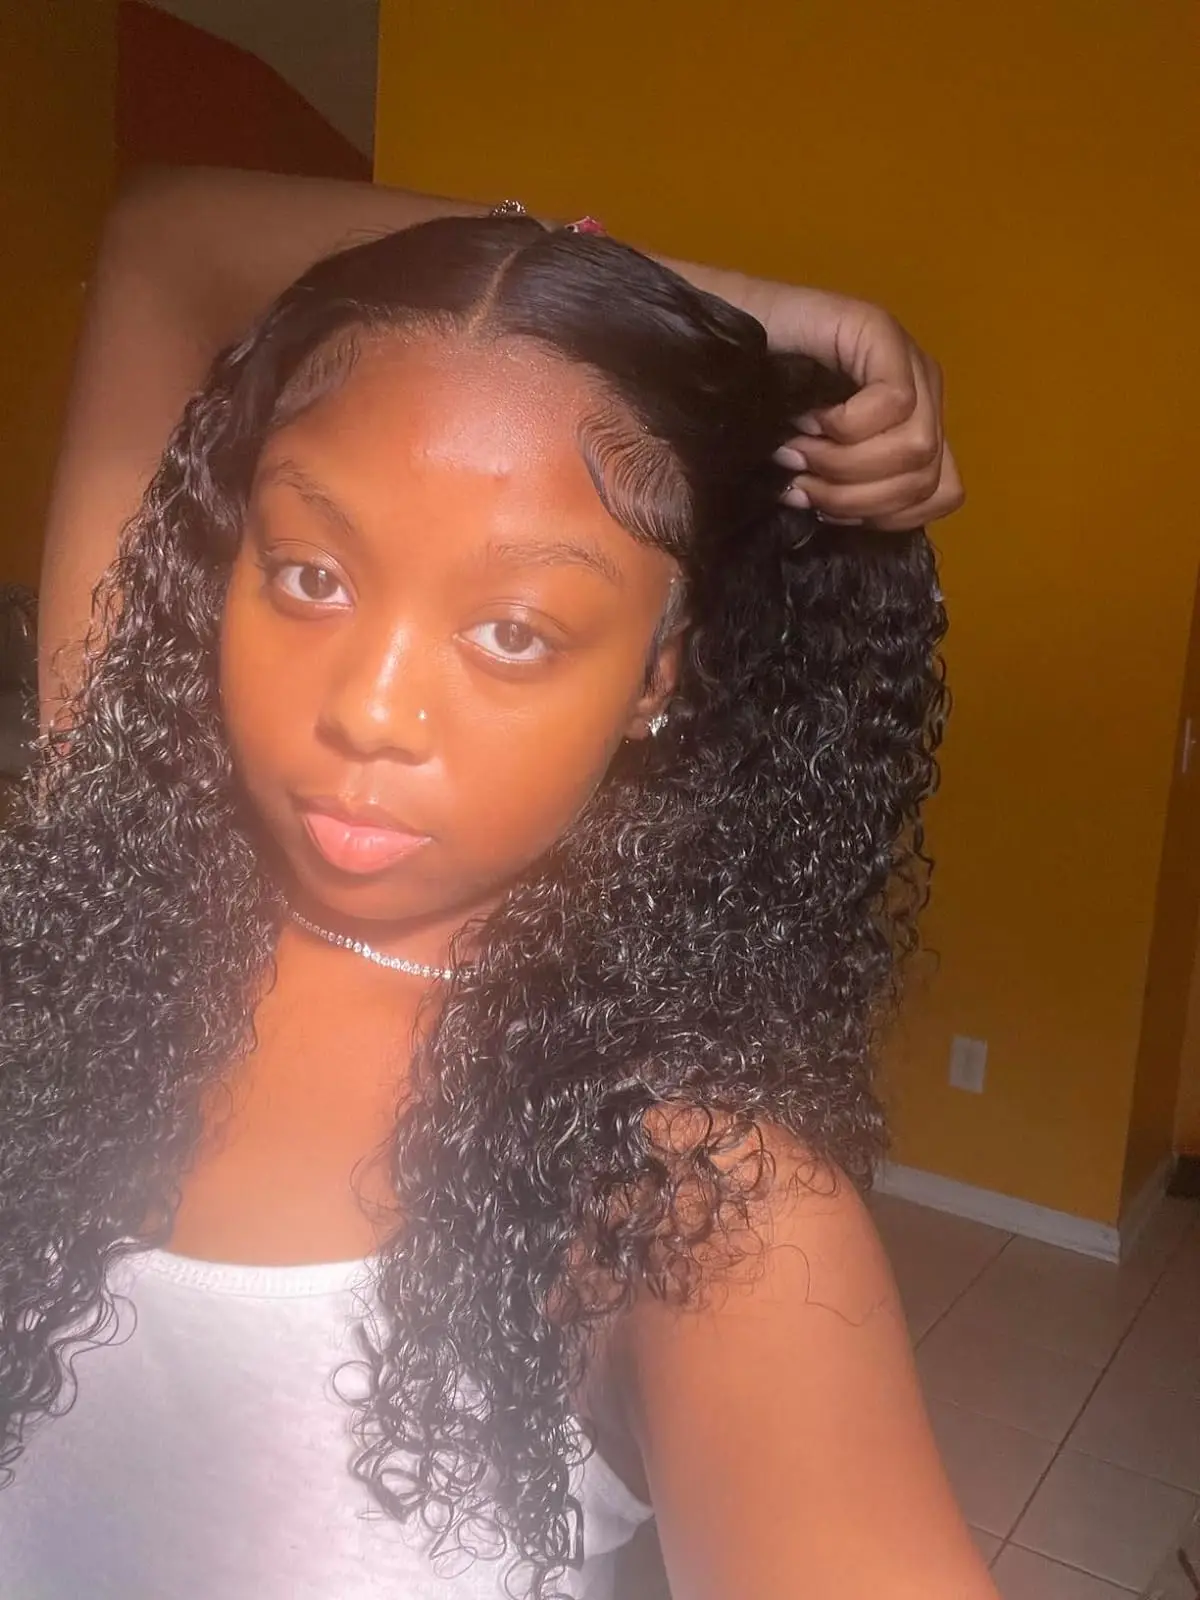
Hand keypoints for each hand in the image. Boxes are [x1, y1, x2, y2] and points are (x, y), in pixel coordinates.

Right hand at [754, 284, 963, 529]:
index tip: (829, 510)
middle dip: (854, 498)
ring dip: (844, 464)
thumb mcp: (814, 475)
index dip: (886, 517)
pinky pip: (894, 402)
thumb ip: (851, 495)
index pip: (944, 494)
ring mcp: (907, 360)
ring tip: (798, 449)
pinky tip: (807, 416)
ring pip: (917, 447)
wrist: (707, 351)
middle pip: (926, 479)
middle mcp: (923, 394)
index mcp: (913, 428)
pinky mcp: (882, 333)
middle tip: (801, 480)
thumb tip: (858, 521)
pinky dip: (844, 425)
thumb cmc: (755, 420)